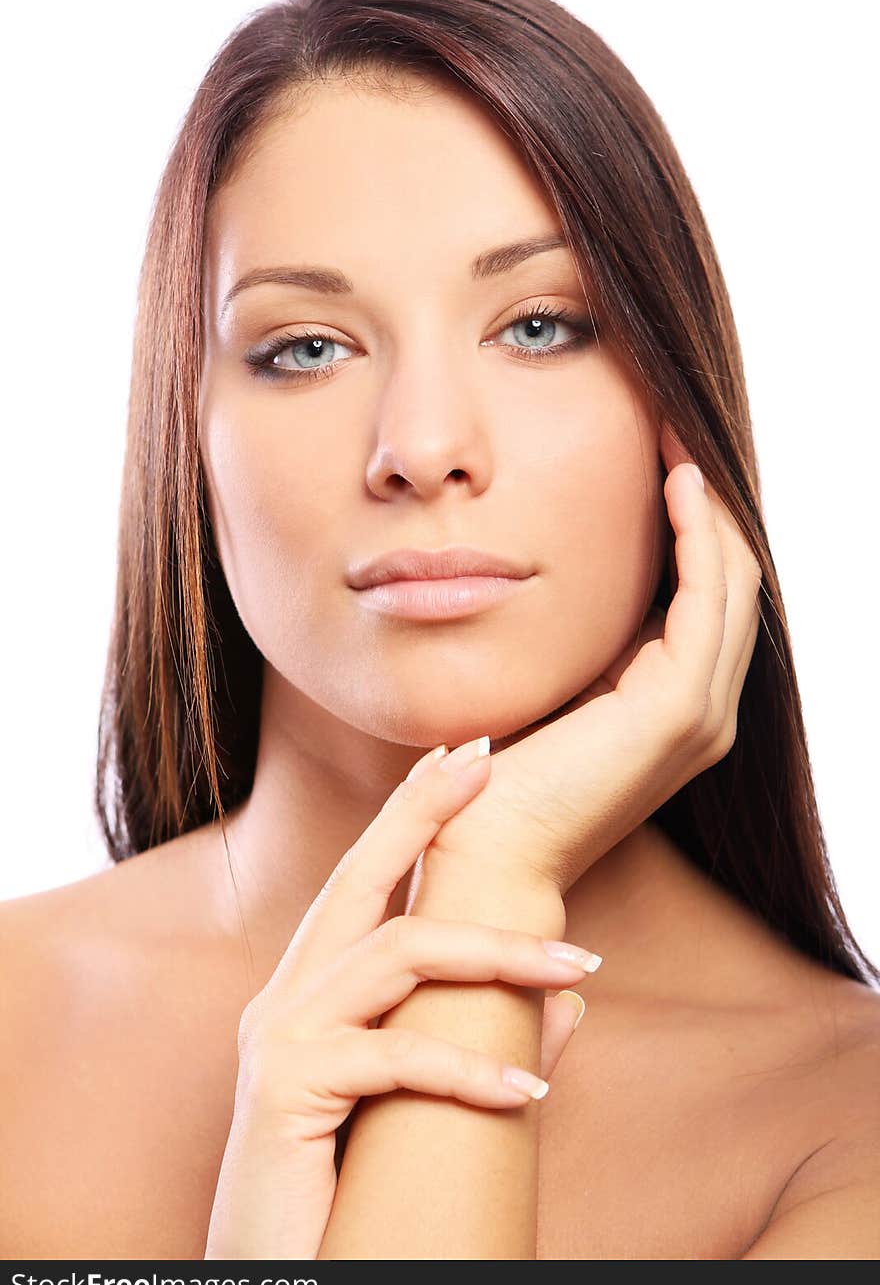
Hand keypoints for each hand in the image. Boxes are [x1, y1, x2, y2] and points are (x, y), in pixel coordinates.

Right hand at [203, 745, 597, 1259]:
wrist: (279, 1278)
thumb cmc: (342, 1186)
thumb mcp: (420, 1107)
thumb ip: (489, 1046)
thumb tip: (576, 1009)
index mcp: (315, 989)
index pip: (365, 880)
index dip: (411, 814)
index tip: (461, 759)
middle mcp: (288, 995)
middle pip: (359, 878)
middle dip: (423, 814)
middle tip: (487, 762)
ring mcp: (283, 1037)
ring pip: (396, 954)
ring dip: (495, 952)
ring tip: (578, 964)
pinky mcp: (288, 1091)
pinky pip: (394, 1059)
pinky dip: (469, 1071)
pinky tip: (531, 1090)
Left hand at [417, 420, 762, 899]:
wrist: (487, 855)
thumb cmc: (502, 780)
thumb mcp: (559, 690)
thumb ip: (588, 646)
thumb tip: (572, 574)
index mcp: (677, 708)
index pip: (707, 598)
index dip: (695, 524)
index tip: (663, 456)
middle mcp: (706, 712)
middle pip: (733, 580)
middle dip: (709, 502)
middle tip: (677, 429)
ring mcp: (701, 715)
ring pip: (732, 581)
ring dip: (709, 504)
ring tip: (679, 438)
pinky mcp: (676, 710)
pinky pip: (704, 598)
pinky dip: (697, 535)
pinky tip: (675, 483)